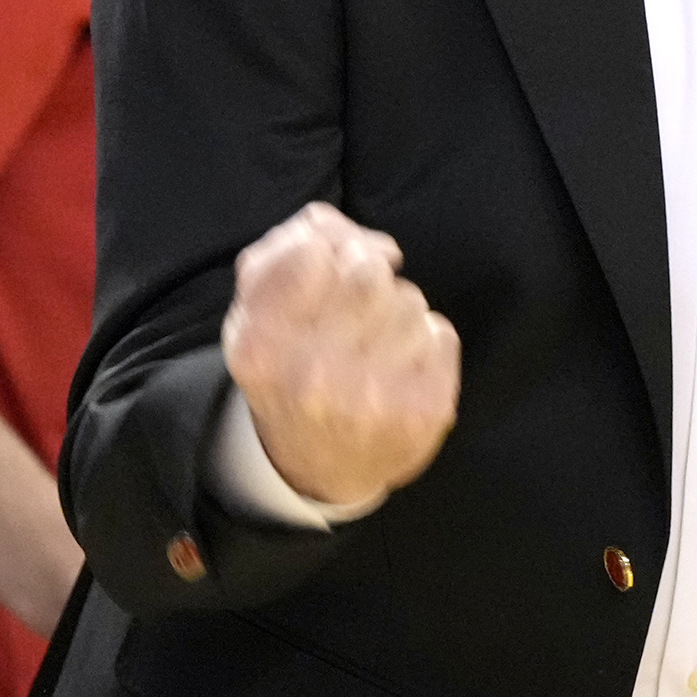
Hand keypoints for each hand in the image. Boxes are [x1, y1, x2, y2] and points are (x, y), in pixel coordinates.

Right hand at [222, 204, 460, 510]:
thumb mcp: (255, 313)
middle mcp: (313, 376)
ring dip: (398, 311)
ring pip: (409, 301)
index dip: (329, 245)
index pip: (309, 251)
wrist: (319, 468)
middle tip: (359, 305)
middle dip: (369, 274)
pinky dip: (426, 341)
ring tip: (375, 346)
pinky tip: (400, 367)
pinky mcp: (424, 411)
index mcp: (261, 346)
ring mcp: (373, 398)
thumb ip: (284, 250)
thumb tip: (341, 229)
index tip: (330, 266)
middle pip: (368, 272)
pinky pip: (441, 333)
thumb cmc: (288, 370)